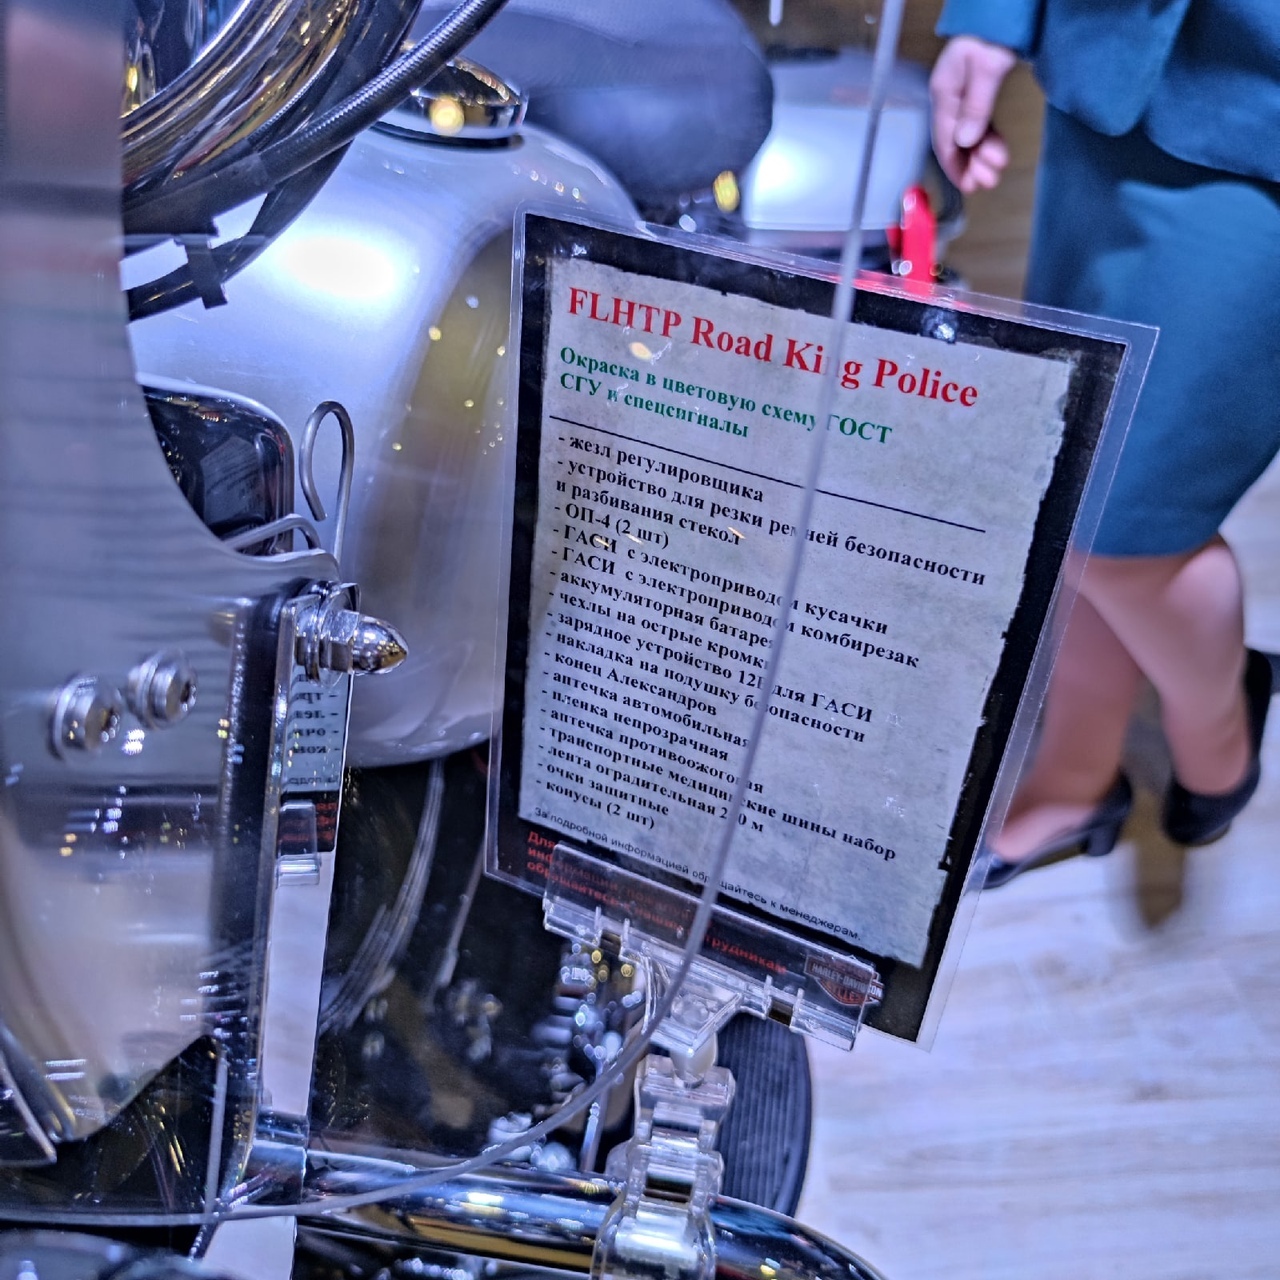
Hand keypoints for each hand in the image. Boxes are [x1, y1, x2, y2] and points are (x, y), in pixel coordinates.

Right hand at [929, 36, 1017, 192]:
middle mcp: (950, 97)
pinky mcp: (976, 91)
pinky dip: (987, 139)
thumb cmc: (991, 33)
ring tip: (997, 166)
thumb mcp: (985, 69)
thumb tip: (965, 142)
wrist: (1003, 7)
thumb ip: (975, 107)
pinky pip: (978, 123)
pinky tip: (996, 148)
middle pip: (956, 141)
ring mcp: (962, 95)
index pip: (945, 140)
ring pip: (969, 135)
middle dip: (972, 164)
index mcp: (944, 93)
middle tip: (990, 180)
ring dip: (981, 154)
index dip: (955, 166)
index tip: (969, 186)